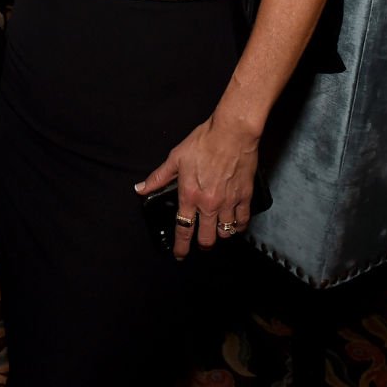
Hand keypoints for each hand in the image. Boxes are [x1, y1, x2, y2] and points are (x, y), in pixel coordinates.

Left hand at [134, 115, 258, 257]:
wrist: (232, 133)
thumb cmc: (204, 141)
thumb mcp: (176, 157)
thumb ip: (159, 177)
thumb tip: (141, 188)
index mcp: (190, 195)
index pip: (183, 228)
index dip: (181, 246)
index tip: (179, 254)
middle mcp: (209, 203)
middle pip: (206, 238)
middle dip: (202, 244)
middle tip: (200, 243)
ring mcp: (228, 202)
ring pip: (225, 233)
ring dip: (220, 235)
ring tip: (216, 230)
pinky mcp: (244, 197)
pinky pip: (242, 221)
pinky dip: (238, 226)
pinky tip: (234, 224)